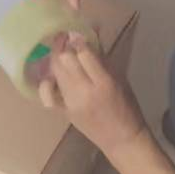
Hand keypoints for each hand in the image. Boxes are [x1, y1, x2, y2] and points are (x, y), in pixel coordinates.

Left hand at [37, 33, 146, 157]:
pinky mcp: (63, 111)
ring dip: (57, 58)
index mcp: (104, 83)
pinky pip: (47, 93)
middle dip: (64, 45)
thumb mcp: (121, 80)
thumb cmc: (127, 108)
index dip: (79, 39)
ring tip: (62, 52)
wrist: (121, 140)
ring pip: (55, 71)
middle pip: (64, 60)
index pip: (84, 53)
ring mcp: (71, 103)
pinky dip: (47, 80)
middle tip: (66, 39)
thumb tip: (92, 33)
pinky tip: (53, 75)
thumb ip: (103, 58)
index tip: (78, 33)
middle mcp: (84, 92)